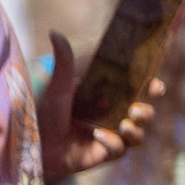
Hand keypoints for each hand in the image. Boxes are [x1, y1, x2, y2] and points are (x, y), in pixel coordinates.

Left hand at [38, 30, 154, 178]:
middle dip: (147, 109)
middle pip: (144, 112)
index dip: (149, 85)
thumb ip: (63, 61)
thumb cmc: (42, 112)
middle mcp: (112, 115)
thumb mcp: (56, 86)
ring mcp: (110, 134)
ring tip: (126, 122)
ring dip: (138, 127)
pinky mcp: (103, 153)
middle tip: (137, 108)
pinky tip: (99, 135)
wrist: (31, 144)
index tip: (154, 83)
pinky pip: (121, 149)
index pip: (136, 89)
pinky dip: (114, 142)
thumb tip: (54, 32)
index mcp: (106, 95)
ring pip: (139, 132)